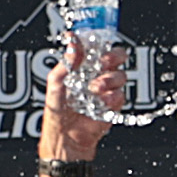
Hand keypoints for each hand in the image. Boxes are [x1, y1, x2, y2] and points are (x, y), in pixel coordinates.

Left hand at [36, 33, 124, 160]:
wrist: (66, 137)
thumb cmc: (56, 111)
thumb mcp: (55, 82)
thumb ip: (67, 62)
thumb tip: (73, 42)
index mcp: (81, 66)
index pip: (95, 46)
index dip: (98, 41)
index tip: (95, 40)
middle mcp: (96, 75)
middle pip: (116, 55)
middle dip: (113, 56)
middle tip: (104, 62)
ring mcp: (106, 89)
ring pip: (120, 74)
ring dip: (109, 80)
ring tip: (95, 89)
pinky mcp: (113, 104)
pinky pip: (121, 94)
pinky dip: (112, 98)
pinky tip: (101, 103)